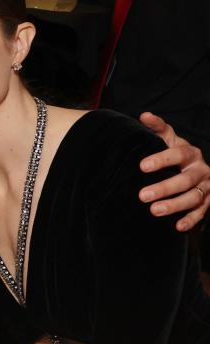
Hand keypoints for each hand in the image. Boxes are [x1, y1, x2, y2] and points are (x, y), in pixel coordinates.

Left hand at [138, 112, 209, 230]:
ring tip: (154, 211)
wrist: (191, 165)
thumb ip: (156, 127)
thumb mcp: (166, 138)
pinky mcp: (208, 201)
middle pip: (185, 180)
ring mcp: (206, 186)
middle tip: (141, 196)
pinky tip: (177, 227)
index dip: (161, 160)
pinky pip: (202, 212)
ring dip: (175, 205)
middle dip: (164, 188)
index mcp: (190, 152)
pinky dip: (191, 220)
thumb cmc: (173, 151)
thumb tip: (144, 116)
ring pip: (194, 197)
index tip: (142, 166)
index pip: (177, 154)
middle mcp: (201, 169)